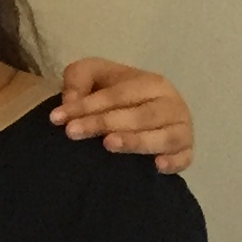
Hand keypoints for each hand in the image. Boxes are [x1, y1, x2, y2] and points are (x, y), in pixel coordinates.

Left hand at [51, 59, 193, 173]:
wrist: (134, 113)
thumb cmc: (113, 94)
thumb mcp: (92, 75)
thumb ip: (79, 78)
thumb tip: (70, 100)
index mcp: (151, 83)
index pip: (118, 94)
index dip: (87, 106)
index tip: (56, 118)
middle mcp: (171, 105)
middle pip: (139, 116)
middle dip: (104, 123)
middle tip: (72, 132)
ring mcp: (181, 130)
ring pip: (164, 136)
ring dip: (136, 141)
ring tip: (108, 144)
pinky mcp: (185, 152)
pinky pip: (184, 158)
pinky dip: (175, 162)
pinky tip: (156, 166)